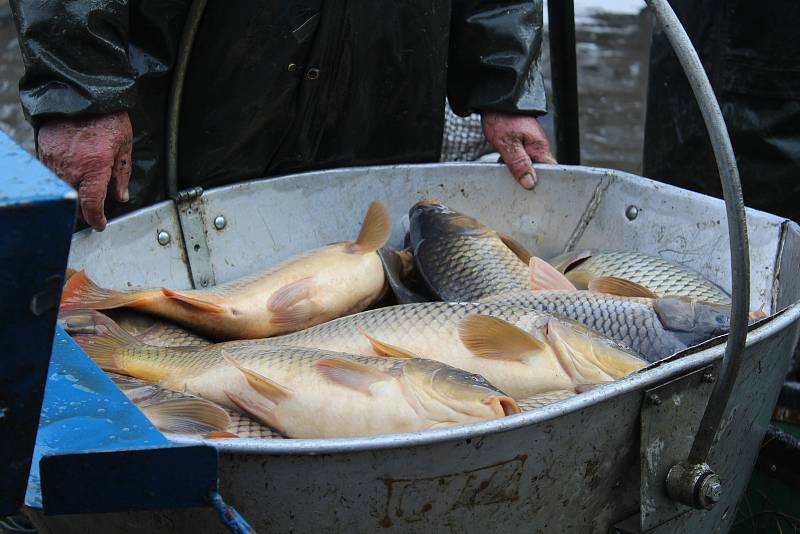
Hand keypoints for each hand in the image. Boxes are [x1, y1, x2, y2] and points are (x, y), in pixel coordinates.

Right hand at [37, 111, 132, 230]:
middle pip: (74, 202)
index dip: (96, 219)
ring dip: (71, 196)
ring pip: (60, 190)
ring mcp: (54, 160)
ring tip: (83, 192)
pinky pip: (50, 174)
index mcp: (94, 167)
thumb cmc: (108, 117)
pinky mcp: (44, 151)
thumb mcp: (124, 146)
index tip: (100, 224)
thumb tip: (121, 196)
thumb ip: (122, 174)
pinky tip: (71, 176)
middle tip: (94, 209)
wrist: (83, 93)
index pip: (92, 205)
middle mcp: (71, 167)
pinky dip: (60, 180)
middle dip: (84, 210)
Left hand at [481, 111, 555, 188]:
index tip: (535, 194)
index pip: (552, 172)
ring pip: (528, 167)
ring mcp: (530, 146)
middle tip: (516, 189)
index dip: (546, 184)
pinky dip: (512, 165)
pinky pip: (520, 160)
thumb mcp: (508, 144)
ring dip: (517, 173)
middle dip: (528, 181)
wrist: (495, 101)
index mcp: (540, 148)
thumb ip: (519, 164)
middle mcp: (538, 148)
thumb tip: (530, 184)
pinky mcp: (521, 145)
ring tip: (507, 178)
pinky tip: (503, 167)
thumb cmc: (503, 119)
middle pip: (539, 172)